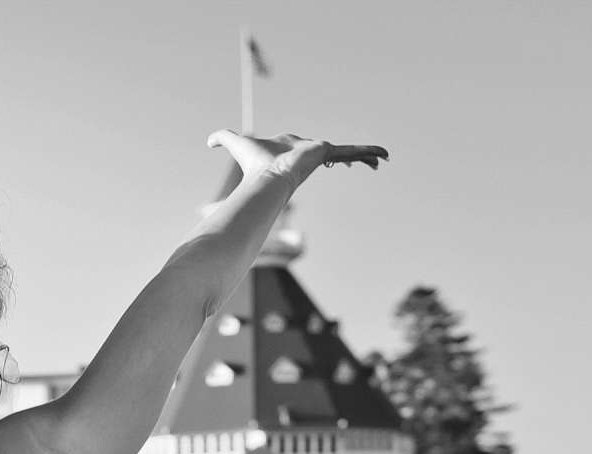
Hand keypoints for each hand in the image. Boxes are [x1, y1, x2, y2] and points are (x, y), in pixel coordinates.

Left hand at [206, 128, 386, 185]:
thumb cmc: (252, 163)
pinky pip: (353, 151)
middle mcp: (309, 154)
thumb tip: (207, 141)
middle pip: (332, 153)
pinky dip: (369, 152)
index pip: (308, 151)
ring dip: (366, 155)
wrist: (268, 176)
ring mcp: (320, 154)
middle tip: (363, 161)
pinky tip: (384, 156)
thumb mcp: (235, 142)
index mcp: (293, 152)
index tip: (324, 154)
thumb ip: (221, 139)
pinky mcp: (328, 152)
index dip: (317, 152)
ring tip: (383, 158)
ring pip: (347, 152)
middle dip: (349, 156)